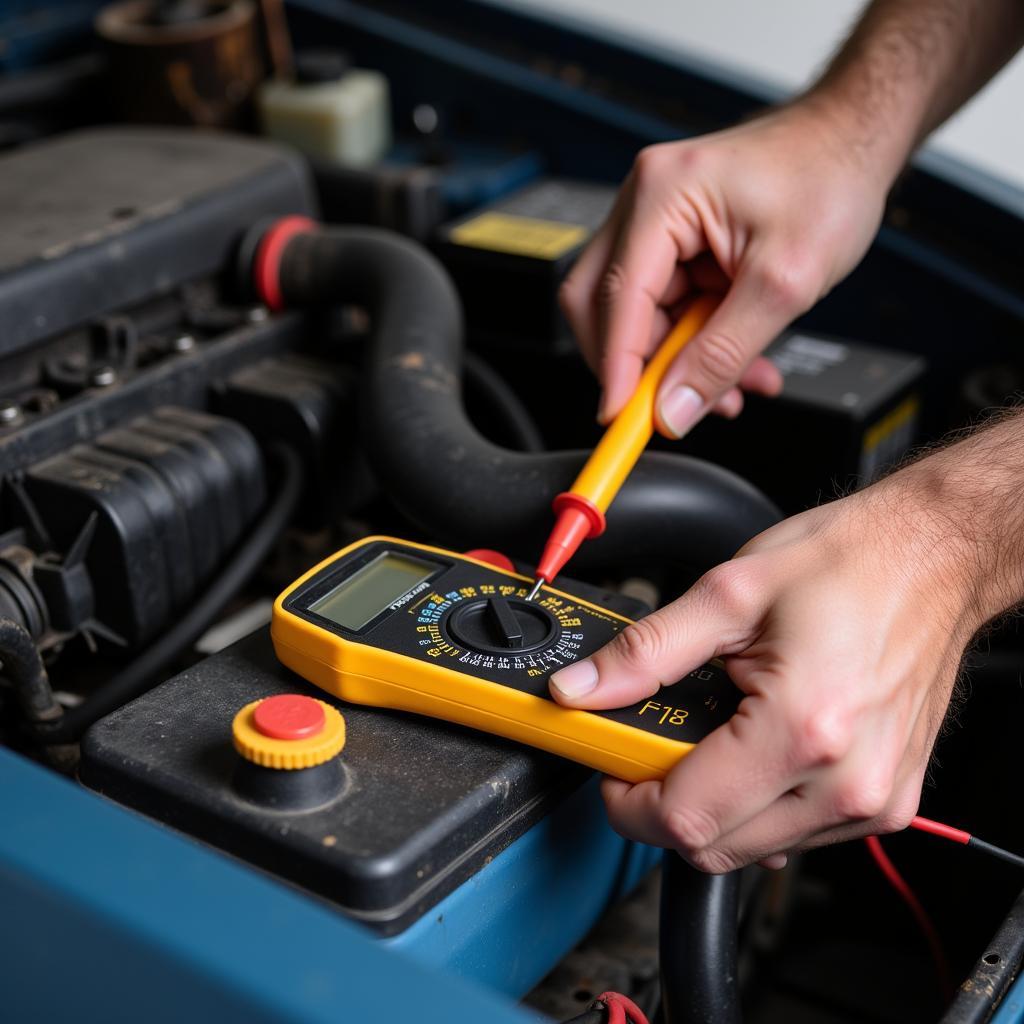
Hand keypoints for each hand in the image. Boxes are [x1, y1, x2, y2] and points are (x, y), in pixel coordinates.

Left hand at [547, 462, 988, 872]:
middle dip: (663, 802)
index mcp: (803, 728)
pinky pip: (795, 834)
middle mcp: (846, 782)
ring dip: (712, 804)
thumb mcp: (727, 592)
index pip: (685, 818)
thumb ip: (645, 652)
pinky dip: (756, 804)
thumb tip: (582, 688)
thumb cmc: (848, 564)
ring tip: (716, 729)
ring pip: (751, 849)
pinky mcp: (884, 802)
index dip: (627, 801)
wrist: (932, 556)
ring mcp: (872, 800)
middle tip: (655, 741)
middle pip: (713, 848)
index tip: (612, 765)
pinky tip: (755, 746)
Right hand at [560, 102, 890, 434]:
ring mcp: (656, 220)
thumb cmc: (831, 177)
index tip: (620, 418)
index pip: (616, 298)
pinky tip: (737, 360)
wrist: (856, 138)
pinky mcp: (675, 240)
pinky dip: (697, 342)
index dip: (615, 366)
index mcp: (662, 195)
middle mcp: (646, 203)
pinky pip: (667, 307)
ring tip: (735, 386)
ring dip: (680, 360)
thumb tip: (674, 408)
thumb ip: (724, 353)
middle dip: (642, 366)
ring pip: (639, 316)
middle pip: (604, 307)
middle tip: (676, 406)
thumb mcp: (784, 282)